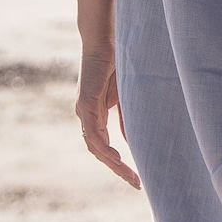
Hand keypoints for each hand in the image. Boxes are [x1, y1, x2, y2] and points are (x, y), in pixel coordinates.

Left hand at [75, 47, 140, 188]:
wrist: (105, 39)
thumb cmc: (117, 62)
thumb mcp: (126, 97)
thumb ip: (127, 118)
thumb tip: (132, 142)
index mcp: (97, 115)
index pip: (104, 146)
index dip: (118, 164)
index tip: (136, 177)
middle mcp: (87, 116)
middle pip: (99, 151)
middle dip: (117, 169)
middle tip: (136, 182)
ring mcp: (85, 110)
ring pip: (94, 145)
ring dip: (111, 162)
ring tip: (128, 173)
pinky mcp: (85, 102)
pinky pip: (92, 131)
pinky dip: (103, 146)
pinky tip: (115, 156)